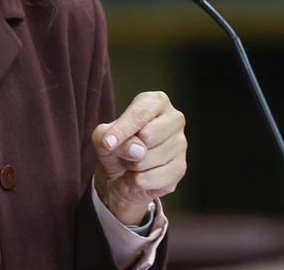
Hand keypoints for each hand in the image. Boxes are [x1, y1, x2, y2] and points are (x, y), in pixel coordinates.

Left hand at [92, 91, 186, 224]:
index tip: (108, 143)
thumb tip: (136, 150)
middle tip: (126, 151)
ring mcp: (181, 144)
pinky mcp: (181, 168)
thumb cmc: (115, 148)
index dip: (122, 130)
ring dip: (132, 167)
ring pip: (149, 159)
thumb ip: (108, 136)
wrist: (121, 177)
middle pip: (148, 136)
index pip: (140, 114)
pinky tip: (139, 177)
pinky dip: (138, 182)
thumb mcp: (102, 137)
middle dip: (128, 150)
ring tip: (133, 163)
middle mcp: (174, 119)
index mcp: (156, 102)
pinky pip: (154, 178)